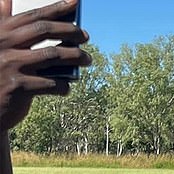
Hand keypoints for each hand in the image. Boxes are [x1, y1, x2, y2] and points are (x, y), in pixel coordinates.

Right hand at [0, 0, 90, 130]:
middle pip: (44, 31)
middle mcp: (4, 45)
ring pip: (52, 55)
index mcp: (1, 32)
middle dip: (70, 31)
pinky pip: (51, 83)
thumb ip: (3, 24)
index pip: (33, 16)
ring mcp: (11, 65)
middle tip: (85, 36)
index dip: (56, 8)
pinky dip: (63, 85)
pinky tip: (67, 87)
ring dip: (75, 57)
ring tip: (87, 60)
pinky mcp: (18, 87)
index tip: (75, 2)